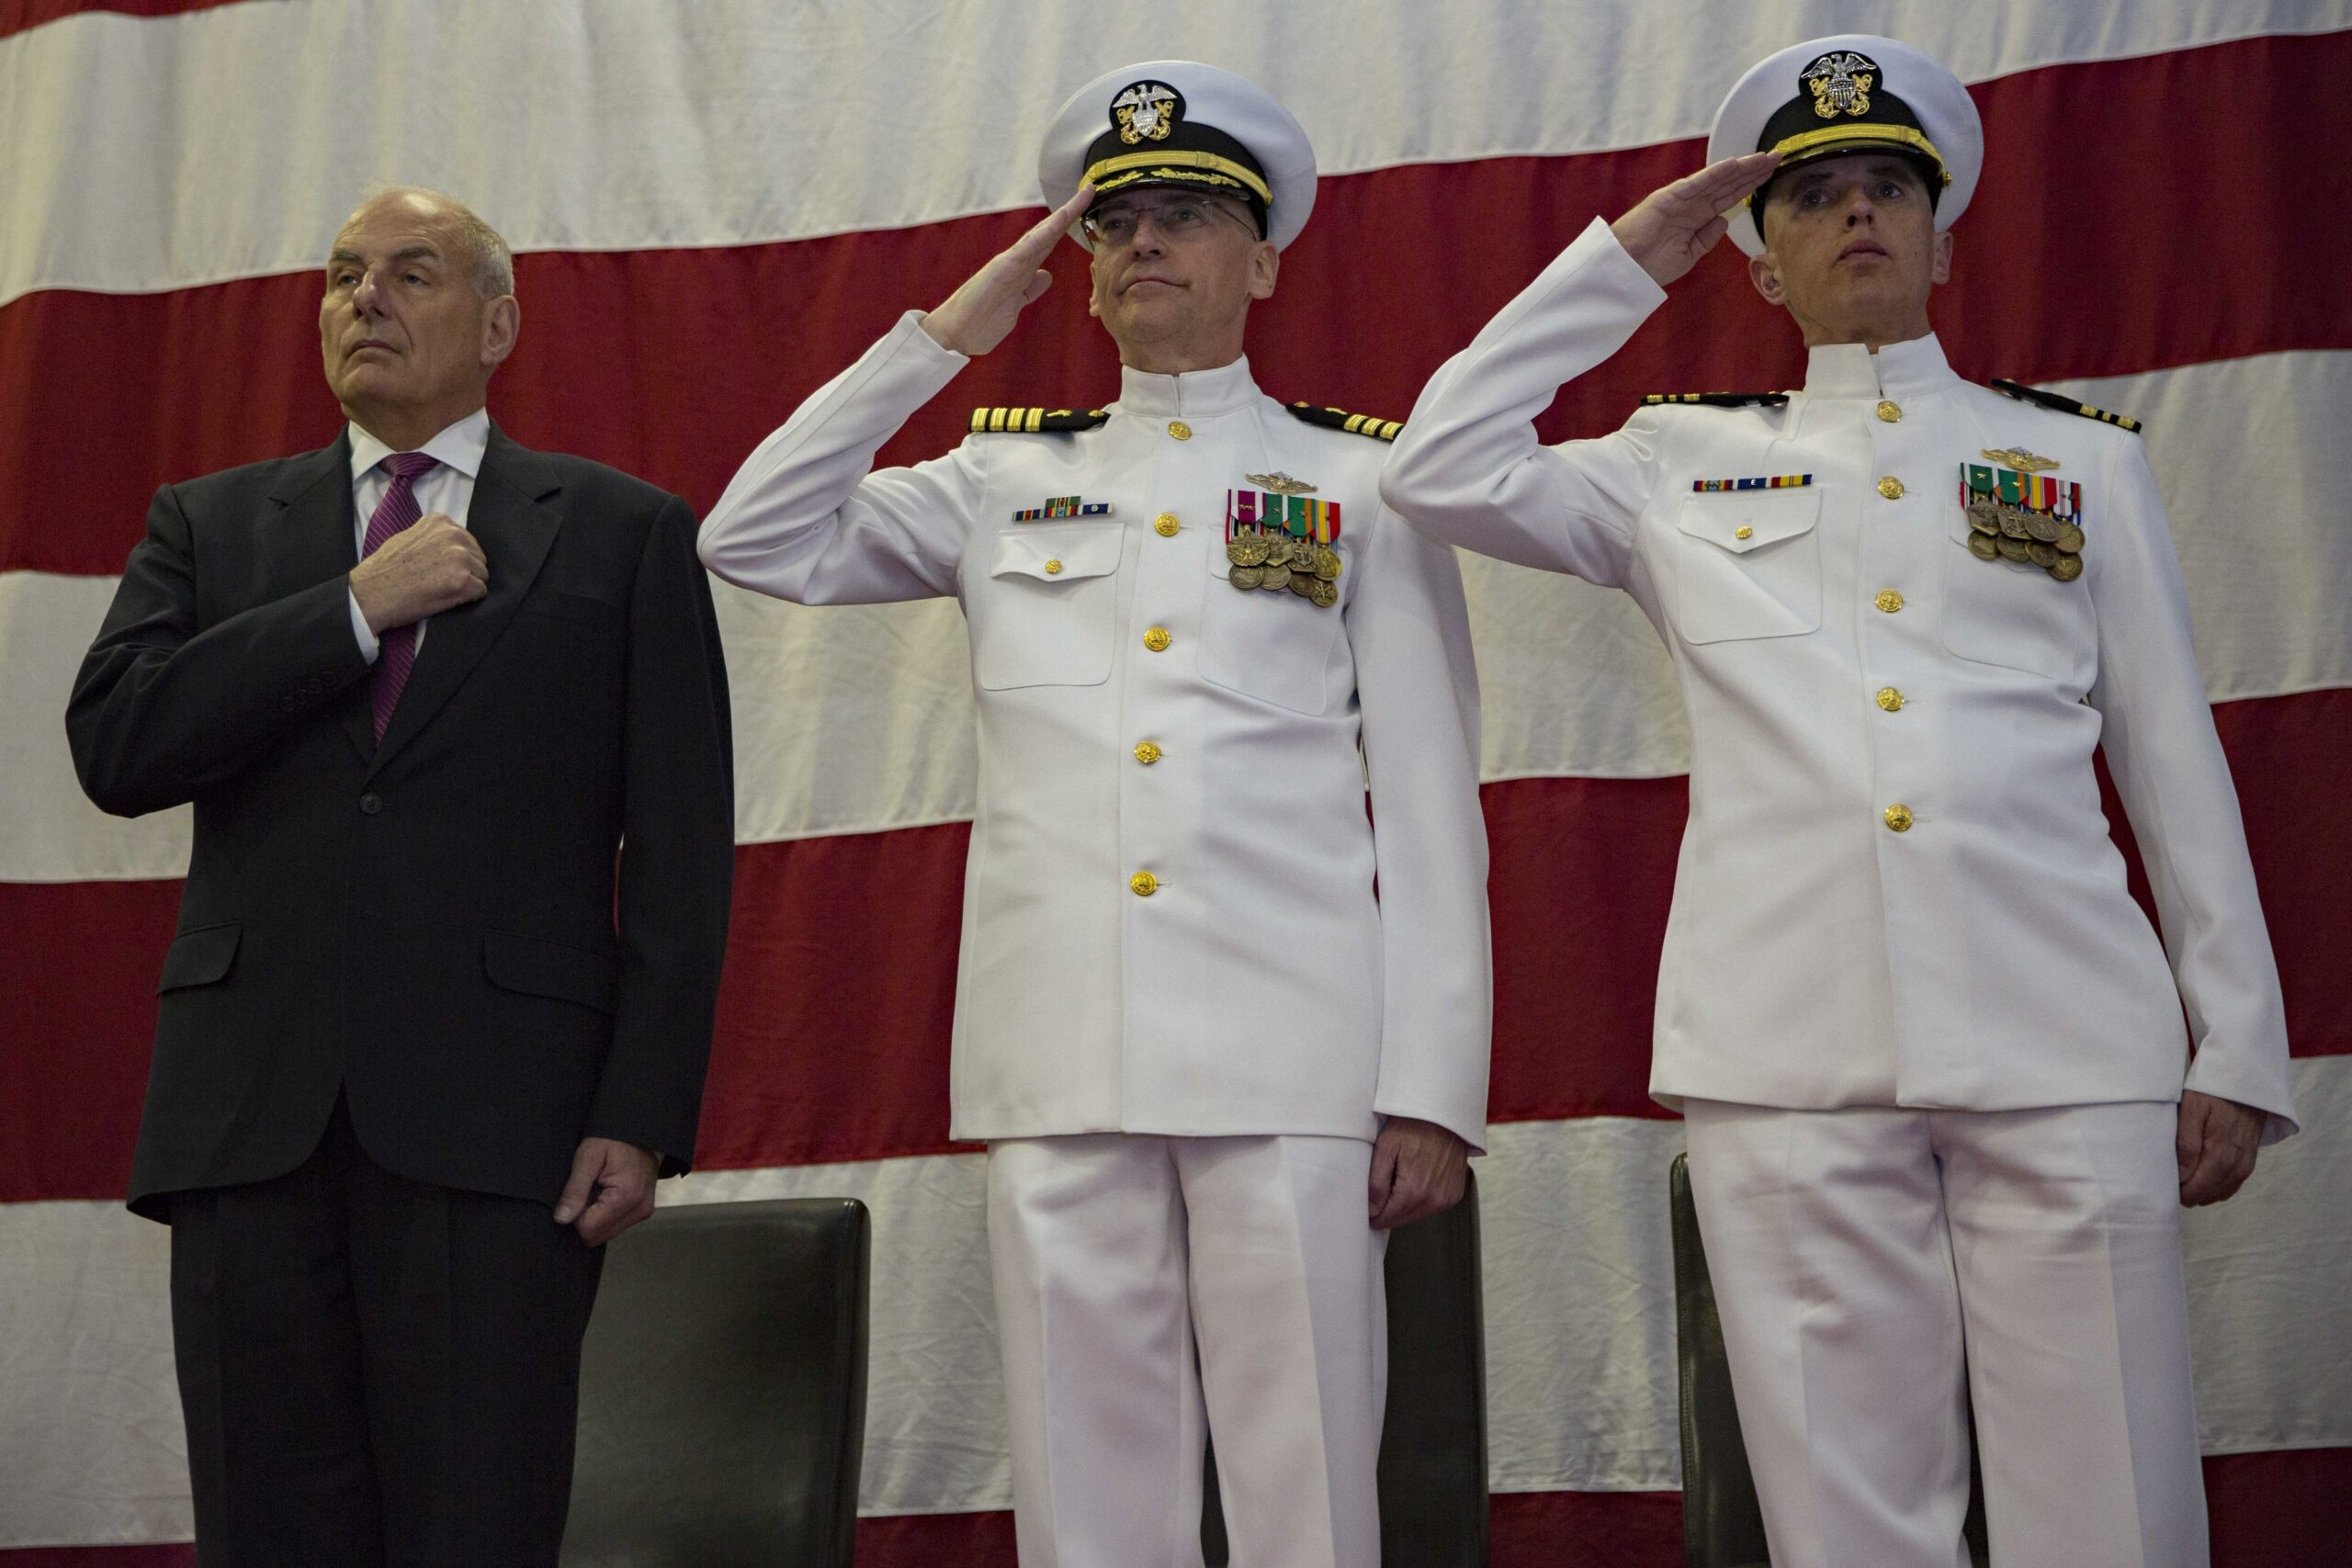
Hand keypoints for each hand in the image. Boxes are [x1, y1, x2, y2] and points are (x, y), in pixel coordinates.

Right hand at [349, 514, 487, 633]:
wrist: (371, 593)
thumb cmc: (386, 568)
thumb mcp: (408, 536)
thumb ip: (433, 536)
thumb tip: (452, 544)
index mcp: (440, 522)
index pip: (467, 541)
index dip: (457, 558)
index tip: (441, 567)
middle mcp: (453, 535)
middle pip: (478, 557)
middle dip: (466, 570)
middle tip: (441, 581)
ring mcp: (460, 558)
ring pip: (481, 574)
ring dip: (468, 584)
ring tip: (442, 589)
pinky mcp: (463, 581)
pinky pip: (480, 591)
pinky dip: (468, 598)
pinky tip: (447, 598)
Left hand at [553, 1136, 660, 1244]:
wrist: (640, 1131)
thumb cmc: (613, 1139)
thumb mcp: (587, 1158)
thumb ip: (574, 1191)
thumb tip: (561, 1219)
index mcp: (626, 1197)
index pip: (588, 1229)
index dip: (575, 1214)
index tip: (579, 1192)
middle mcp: (639, 1209)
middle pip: (597, 1236)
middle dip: (585, 1218)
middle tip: (588, 1190)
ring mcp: (643, 1212)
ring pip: (605, 1233)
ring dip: (596, 1217)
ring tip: (598, 1189)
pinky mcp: (643, 1211)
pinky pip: (615, 1225)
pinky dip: (606, 1214)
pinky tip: (607, 1193)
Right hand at [919, 184, 1094, 356]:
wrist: (955, 335)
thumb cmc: (980, 323)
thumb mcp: (1016, 305)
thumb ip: (1031, 289)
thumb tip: (1045, 275)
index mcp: (1022, 270)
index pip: (1049, 243)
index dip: (1067, 226)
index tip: (1085, 208)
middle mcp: (1017, 261)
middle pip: (1049, 232)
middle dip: (1070, 211)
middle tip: (1090, 189)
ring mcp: (1009, 263)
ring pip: (1041, 234)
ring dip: (1062, 216)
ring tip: (1082, 196)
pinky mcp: (1001, 270)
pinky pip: (1027, 248)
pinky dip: (1044, 233)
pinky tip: (1060, 220)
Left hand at [1368, 1116, 1470, 1230]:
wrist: (1444, 1114)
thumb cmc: (1413, 1126)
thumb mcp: (1386, 1148)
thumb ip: (1376, 1183)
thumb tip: (1371, 1210)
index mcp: (1414, 1191)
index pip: (1387, 1218)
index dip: (1374, 1214)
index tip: (1368, 1206)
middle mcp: (1434, 1200)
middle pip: (1402, 1220)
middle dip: (1388, 1211)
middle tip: (1379, 1193)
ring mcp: (1447, 1199)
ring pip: (1416, 1215)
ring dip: (1404, 1207)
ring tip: (1398, 1182)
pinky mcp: (1455, 1194)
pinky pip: (1432, 1207)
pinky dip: (1421, 1200)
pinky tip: (1415, 1182)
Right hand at [1609, 151, 1781, 285]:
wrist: (1626, 270)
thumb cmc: (1652, 264)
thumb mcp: (1689, 255)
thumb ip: (1707, 237)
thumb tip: (1724, 220)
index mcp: (1697, 217)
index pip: (1730, 196)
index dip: (1751, 185)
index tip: (1771, 175)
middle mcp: (1693, 204)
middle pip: (1729, 183)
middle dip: (1754, 171)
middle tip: (1778, 157)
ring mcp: (1682, 198)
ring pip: (1718, 179)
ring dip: (1741, 168)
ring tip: (1764, 158)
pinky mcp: (1670, 197)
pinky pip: (1697, 183)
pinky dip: (1715, 173)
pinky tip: (1733, 164)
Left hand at [2176, 1090, 2262, 1205]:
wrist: (2247, 1079)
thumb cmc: (2212, 1092)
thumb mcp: (2192, 1111)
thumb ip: (2186, 1144)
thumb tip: (2181, 1178)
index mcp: (2220, 1154)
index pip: (2196, 1189)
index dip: (2177, 1191)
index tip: (2161, 1183)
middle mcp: (2236, 1165)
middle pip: (2207, 1194)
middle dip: (2186, 1193)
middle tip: (2167, 1181)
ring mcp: (2246, 1164)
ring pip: (2220, 1192)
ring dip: (2201, 1192)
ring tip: (2181, 1181)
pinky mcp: (2250, 1159)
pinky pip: (2232, 1184)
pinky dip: (2216, 1188)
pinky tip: (2202, 1181)